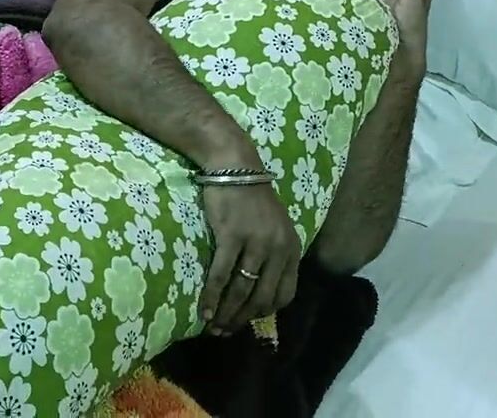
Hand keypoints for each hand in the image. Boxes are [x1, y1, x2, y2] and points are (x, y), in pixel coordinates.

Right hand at [198, 183, 299, 334]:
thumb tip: (259, 288)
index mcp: (292, 247)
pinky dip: (212, 297)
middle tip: (225, 331)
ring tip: (213, 327)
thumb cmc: (250, 199)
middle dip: (243, 319)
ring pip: (242, 290)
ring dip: (226, 313)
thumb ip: (273, 255)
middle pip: (263, 297)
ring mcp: (257, 242)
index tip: (248, 320)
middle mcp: (279, 248)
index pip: (285, 293)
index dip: (266, 312)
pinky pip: (222, 276)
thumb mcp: (274, 227)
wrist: (234, 166)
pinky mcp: (233, 236)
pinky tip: (204, 310)